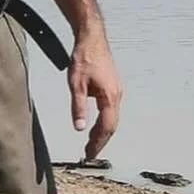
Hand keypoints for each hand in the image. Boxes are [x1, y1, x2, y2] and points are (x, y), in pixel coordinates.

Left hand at [68, 25, 121, 159]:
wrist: (92, 38)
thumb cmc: (84, 58)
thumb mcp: (76, 84)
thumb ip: (78, 107)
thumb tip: (79, 128)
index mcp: (110, 97)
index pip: (106, 127)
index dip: (98, 143)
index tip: (89, 154)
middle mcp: (117, 96)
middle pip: (111, 126)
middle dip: (101, 141)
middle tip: (89, 153)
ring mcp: (116, 91)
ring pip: (112, 118)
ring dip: (102, 132)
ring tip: (91, 143)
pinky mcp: (112, 87)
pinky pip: (110, 110)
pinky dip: (104, 121)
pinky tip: (95, 125)